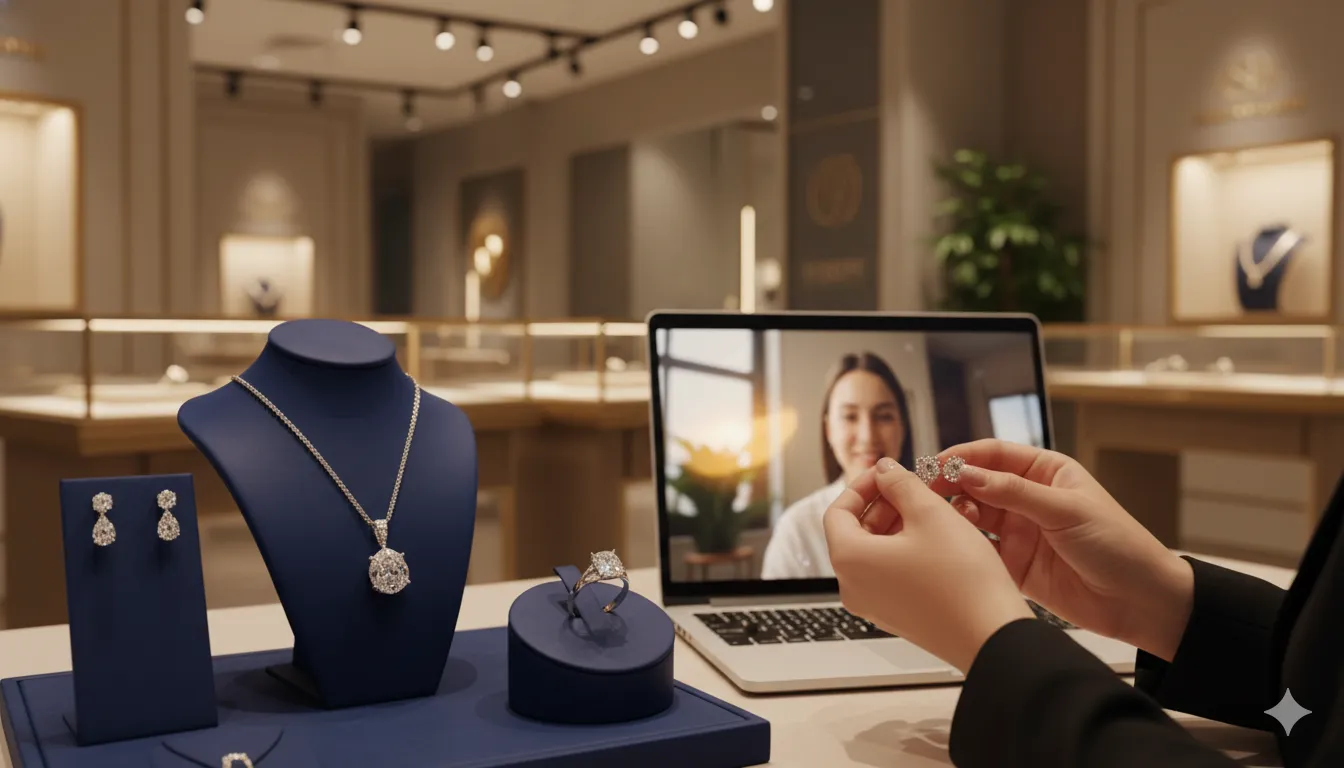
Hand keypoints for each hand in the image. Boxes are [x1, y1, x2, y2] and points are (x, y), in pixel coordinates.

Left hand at [823, 457, 1034, 672]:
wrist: (993, 636)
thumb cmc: (962, 578)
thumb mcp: (930, 514)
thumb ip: (901, 484)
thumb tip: (884, 470)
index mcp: (850, 560)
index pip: (838, 512)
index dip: (862, 485)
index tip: (886, 472)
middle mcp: (854, 587)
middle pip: (855, 532)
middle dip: (883, 504)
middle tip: (913, 486)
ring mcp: (874, 606)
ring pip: (876, 552)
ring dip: (898, 525)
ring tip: (931, 507)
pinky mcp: (898, 617)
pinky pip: (891, 573)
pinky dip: (907, 550)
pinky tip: (938, 536)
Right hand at [932, 439, 1193, 660]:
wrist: (1141, 601)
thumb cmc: (1119, 546)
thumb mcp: (1066, 510)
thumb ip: (1014, 492)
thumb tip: (969, 474)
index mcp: (1046, 473)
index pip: (995, 455)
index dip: (964, 457)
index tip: (937, 464)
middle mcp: (1029, 500)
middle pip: (978, 484)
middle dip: (952, 485)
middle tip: (927, 492)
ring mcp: (1020, 532)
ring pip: (974, 516)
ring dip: (956, 515)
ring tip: (944, 520)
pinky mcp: (1013, 565)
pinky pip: (979, 550)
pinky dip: (963, 546)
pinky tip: (954, 545)